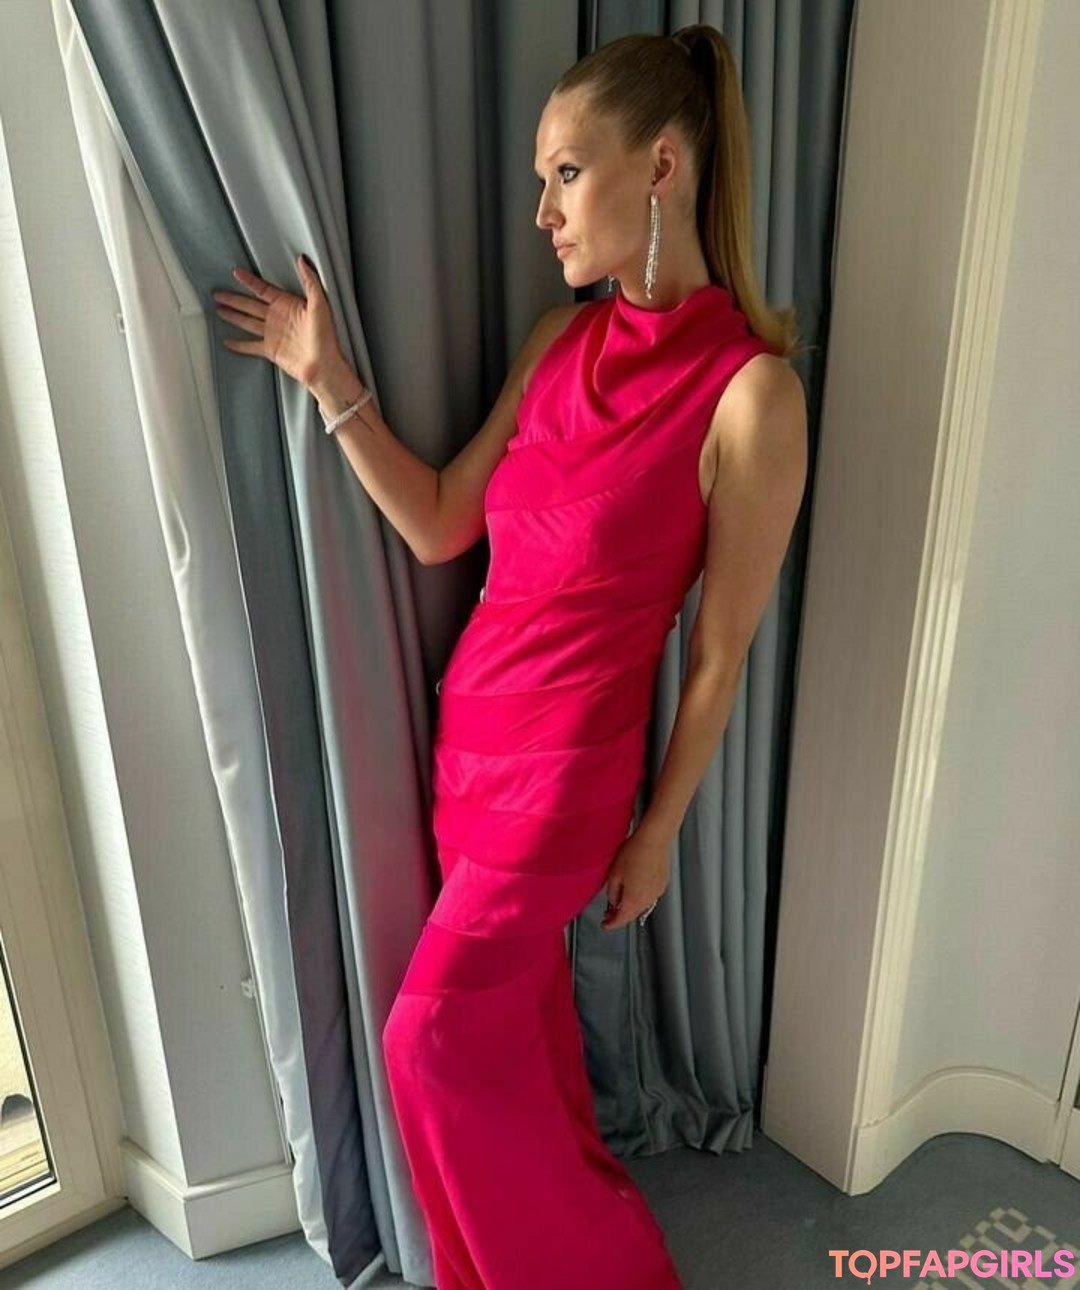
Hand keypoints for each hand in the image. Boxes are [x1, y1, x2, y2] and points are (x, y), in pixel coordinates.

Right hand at [212, 254, 341, 386]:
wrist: (322, 365)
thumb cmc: (325, 337)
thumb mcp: (320, 304)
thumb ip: (310, 281)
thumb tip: (303, 260)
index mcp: (287, 305)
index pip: (263, 289)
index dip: (249, 281)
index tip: (236, 272)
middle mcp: (278, 318)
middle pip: (249, 304)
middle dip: (233, 299)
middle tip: (217, 293)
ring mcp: (273, 334)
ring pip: (247, 322)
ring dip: (233, 316)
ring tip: (218, 310)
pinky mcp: (271, 350)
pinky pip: (250, 346)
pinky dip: (239, 345)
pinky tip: (228, 341)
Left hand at [600, 829, 670, 930]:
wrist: (654, 840)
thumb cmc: (635, 853)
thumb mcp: (614, 874)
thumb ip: (612, 892)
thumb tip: (614, 901)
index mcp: (633, 900)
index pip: (621, 920)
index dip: (611, 924)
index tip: (605, 924)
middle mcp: (647, 900)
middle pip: (632, 915)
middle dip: (621, 915)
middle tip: (611, 912)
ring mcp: (657, 892)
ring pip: (642, 906)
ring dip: (632, 906)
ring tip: (622, 898)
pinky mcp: (663, 884)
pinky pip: (650, 896)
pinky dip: (641, 896)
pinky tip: (636, 887)